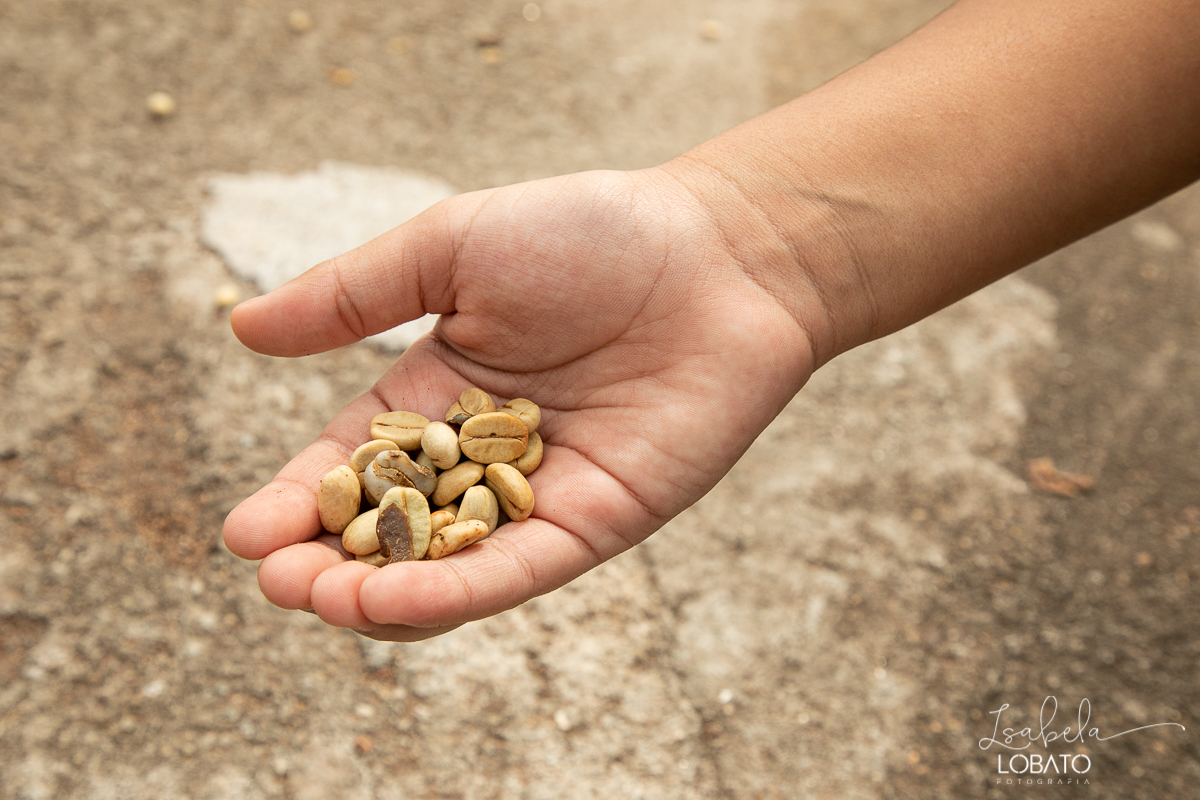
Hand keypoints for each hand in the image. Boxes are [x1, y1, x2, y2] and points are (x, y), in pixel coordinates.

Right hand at [222, 166, 815, 640]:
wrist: (718, 254)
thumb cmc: (588, 234)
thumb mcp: (451, 249)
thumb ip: (354, 296)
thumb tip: (240, 328)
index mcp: (434, 397)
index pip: (348, 466)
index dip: (293, 502)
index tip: (242, 534)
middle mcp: (478, 459)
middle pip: (389, 533)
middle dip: (326, 565)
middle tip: (277, 578)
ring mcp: (537, 498)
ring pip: (445, 569)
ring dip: (379, 596)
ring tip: (318, 598)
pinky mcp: (595, 523)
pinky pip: (518, 570)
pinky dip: (457, 591)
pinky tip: (396, 602)